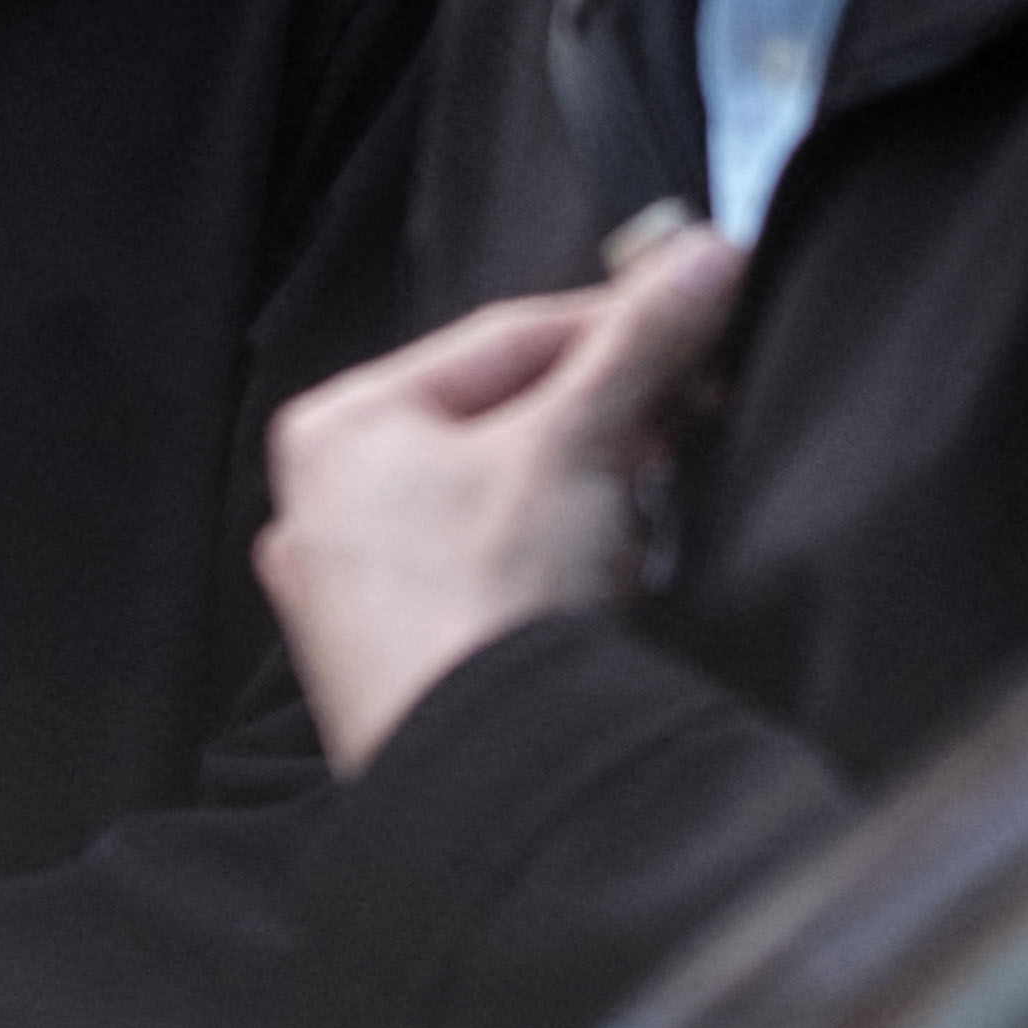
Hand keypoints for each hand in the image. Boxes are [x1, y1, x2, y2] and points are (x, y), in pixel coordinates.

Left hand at [259, 223, 746, 772]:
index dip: (615, 324)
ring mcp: (347, 590)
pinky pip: (483, 578)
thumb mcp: (580, 444)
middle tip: (687, 421)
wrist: (484, 776)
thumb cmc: (496, 593)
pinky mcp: (390, 661)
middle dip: (602, 422)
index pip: (502, 341)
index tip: (699, 313)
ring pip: (494, 502)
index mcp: (339, 426)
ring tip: (641, 514)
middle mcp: (320, 501)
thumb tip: (707, 251)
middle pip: (496, 422)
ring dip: (583, 496)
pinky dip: (549, 566)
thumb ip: (642, 342)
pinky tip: (601, 583)